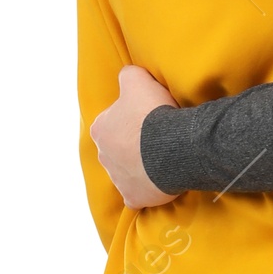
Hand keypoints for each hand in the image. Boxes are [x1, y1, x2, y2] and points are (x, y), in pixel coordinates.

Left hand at [90, 65, 178, 207]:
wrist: (173, 146)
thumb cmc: (152, 113)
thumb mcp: (137, 79)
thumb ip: (128, 76)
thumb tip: (127, 76)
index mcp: (100, 129)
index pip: (111, 123)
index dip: (130, 120)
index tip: (147, 119)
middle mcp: (103, 156)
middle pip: (118, 149)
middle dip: (133, 146)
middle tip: (156, 140)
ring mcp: (117, 180)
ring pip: (127, 173)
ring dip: (140, 168)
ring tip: (162, 160)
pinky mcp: (133, 197)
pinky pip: (137, 195)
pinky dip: (145, 191)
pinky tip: (158, 184)